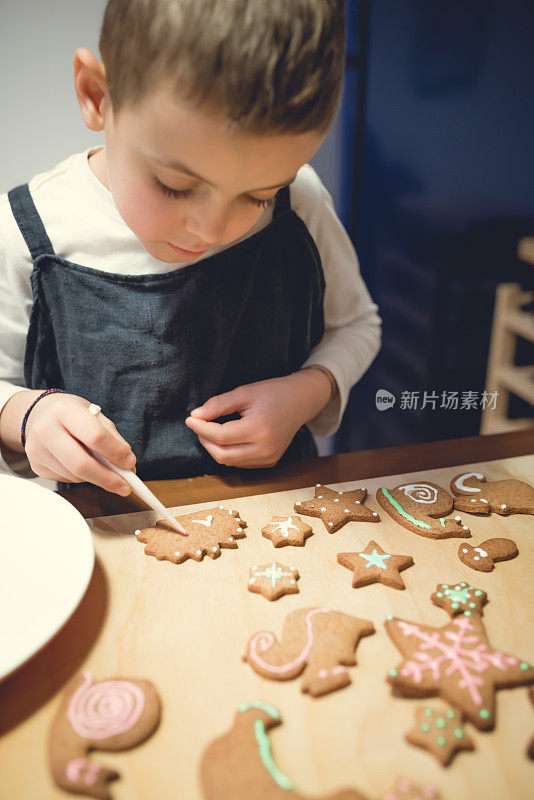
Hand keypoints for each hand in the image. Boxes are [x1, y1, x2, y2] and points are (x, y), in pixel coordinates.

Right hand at [18, 391, 135, 494]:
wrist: (40, 414)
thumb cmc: (72, 414)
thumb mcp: (94, 415)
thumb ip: (112, 438)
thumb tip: (127, 466)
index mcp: (64, 410)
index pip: (95, 436)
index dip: (116, 453)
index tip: (130, 463)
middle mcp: (46, 430)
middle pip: (81, 464)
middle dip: (108, 478)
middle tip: (125, 486)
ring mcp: (37, 450)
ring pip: (75, 476)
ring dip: (97, 478)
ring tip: (106, 471)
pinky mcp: (36, 466)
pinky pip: (66, 479)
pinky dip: (82, 477)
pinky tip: (84, 466)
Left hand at [185, 369, 332, 467]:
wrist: (301, 401)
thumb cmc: (273, 393)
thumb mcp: (244, 392)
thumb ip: (218, 405)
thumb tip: (196, 416)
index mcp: (260, 429)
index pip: (220, 436)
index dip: (201, 428)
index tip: (190, 418)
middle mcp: (265, 448)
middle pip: (222, 454)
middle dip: (205, 440)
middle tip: (199, 424)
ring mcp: (268, 458)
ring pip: (229, 461)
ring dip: (215, 447)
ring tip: (213, 429)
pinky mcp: (269, 462)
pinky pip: (240, 463)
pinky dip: (228, 452)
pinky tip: (228, 437)